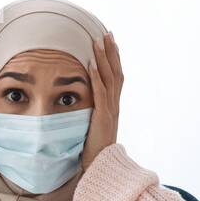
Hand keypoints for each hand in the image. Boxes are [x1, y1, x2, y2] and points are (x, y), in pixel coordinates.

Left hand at [83, 32, 122, 168]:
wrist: (102, 167)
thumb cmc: (95, 150)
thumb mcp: (94, 127)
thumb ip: (92, 114)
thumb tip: (83, 104)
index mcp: (114, 106)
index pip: (116, 77)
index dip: (114, 60)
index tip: (110, 43)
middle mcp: (115, 105)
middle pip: (116, 72)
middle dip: (112, 52)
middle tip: (107, 34)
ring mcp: (111, 110)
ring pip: (110, 78)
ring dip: (104, 59)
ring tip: (98, 42)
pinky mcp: (103, 117)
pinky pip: (100, 93)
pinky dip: (96, 77)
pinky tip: (90, 64)